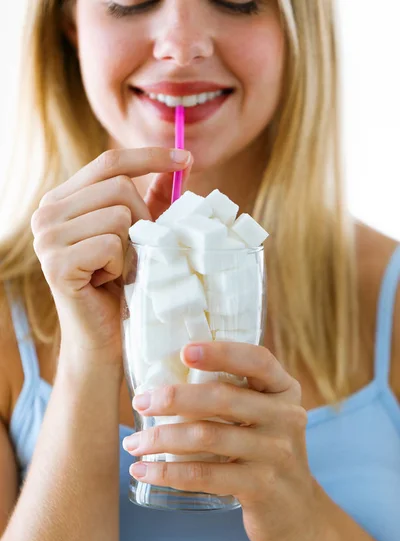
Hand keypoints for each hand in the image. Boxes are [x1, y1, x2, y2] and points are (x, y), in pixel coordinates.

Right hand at [31, 148, 191, 360]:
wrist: (104, 338)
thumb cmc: (122, 286)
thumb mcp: (140, 236)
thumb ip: (153, 201)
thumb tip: (179, 164)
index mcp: (64, 200)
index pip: (110, 161)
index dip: (151, 156)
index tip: (188, 159)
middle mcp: (47, 213)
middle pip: (118, 187)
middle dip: (142, 220)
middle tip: (136, 252)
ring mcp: (47, 238)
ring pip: (118, 215)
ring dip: (132, 247)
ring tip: (119, 270)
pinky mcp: (56, 264)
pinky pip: (110, 244)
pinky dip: (121, 266)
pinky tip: (109, 282)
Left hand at [123, 342, 323, 540]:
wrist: (295, 510)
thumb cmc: (264, 451)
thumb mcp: (263, 416)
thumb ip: (233, 395)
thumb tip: (166, 380)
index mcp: (283, 390)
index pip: (256, 360)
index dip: (221, 352)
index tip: (184, 350)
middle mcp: (285, 416)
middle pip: (223, 398)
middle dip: (173, 398)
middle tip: (139, 402)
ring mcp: (276, 452)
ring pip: (207, 437)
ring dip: (161, 438)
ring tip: (133, 443)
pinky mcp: (261, 486)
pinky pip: (204, 475)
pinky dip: (168, 473)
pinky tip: (143, 471)